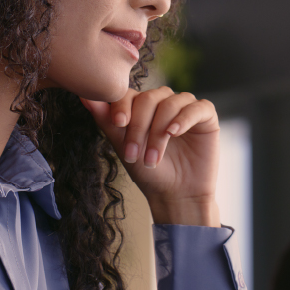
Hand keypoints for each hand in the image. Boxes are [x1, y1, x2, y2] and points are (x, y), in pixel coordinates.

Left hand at [81, 87, 220, 226]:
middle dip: (139, 126)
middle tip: (133, 154)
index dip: (122, 105)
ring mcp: (186, 107)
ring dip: (158, 131)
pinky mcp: (206, 116)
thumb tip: (83, 96)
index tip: (117, 124)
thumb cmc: (149, 172)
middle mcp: (164, 102)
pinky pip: (197, 107)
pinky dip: (184, 118)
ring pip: (171, 103)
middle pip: (149, 98)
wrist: (175, 196)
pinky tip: (173, 133)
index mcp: (142, 106)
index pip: (130, 93)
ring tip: (152, 158)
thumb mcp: (123, 146)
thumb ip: (106, 120)